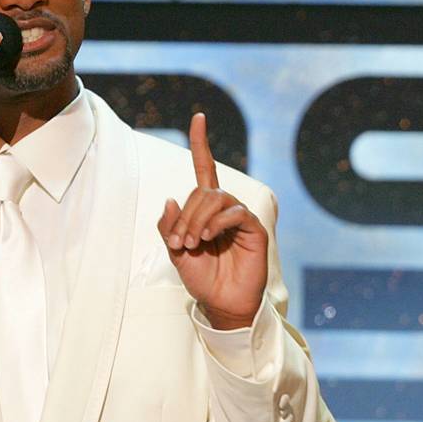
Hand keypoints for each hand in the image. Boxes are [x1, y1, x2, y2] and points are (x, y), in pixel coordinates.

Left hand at [157, 113, 267, 328]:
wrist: (221, 303)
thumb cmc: (202, 278)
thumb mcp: (175, 251)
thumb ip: (169, 225)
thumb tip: (171, 199)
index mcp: (205, 210)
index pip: (205, 168)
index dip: (201, 143)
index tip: (198, 118)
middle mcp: (224, 209)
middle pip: (203, 191)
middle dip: (186, 214)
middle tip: (179, 241)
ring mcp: (240, 218)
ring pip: (216, 199)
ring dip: (198, 219)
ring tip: (192, 243)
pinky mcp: (253, 230)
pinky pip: (235, 212)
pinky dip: (217, 222)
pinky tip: (208, 237)